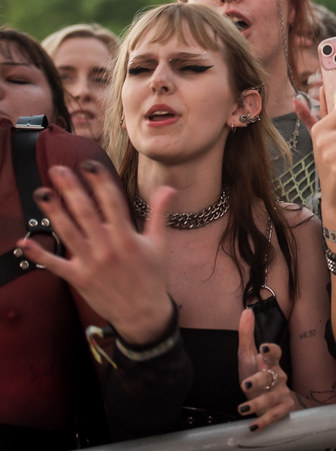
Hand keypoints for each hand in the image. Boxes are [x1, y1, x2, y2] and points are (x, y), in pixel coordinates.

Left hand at [16, 162, 174, 343]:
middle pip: (86, 214)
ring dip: (53, 212)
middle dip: (71, 190)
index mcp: (128, 238)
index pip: (113, 203)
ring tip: (42, 193)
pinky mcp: (78, 279)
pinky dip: (39, 254)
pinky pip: (55, 265)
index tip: (90, 165)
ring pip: (68, 233)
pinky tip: (23, 242)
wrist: (143, 314)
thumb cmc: (152, 276)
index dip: (101, 182)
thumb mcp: (160, 244)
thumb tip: (168, 188)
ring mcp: (91, 264)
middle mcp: (107, 248)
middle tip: (58, 170)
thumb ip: (160, 214)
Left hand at [237, 309, 299, 431]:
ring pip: (272, 397)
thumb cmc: (257, 374)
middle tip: (245, 384)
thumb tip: (247, 311)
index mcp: (270, 363)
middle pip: (272, 376)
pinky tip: (252, 426)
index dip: (271, 351)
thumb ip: (247, 335)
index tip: (264, 349)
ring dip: (257, 403)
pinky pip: (274, 415)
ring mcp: (281, 394)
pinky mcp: (281, 409)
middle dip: (259, 380)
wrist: (273, 398)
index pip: (275, 354)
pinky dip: (264, 421)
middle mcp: (278, 377)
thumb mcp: (248, 356)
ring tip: (242, 408)